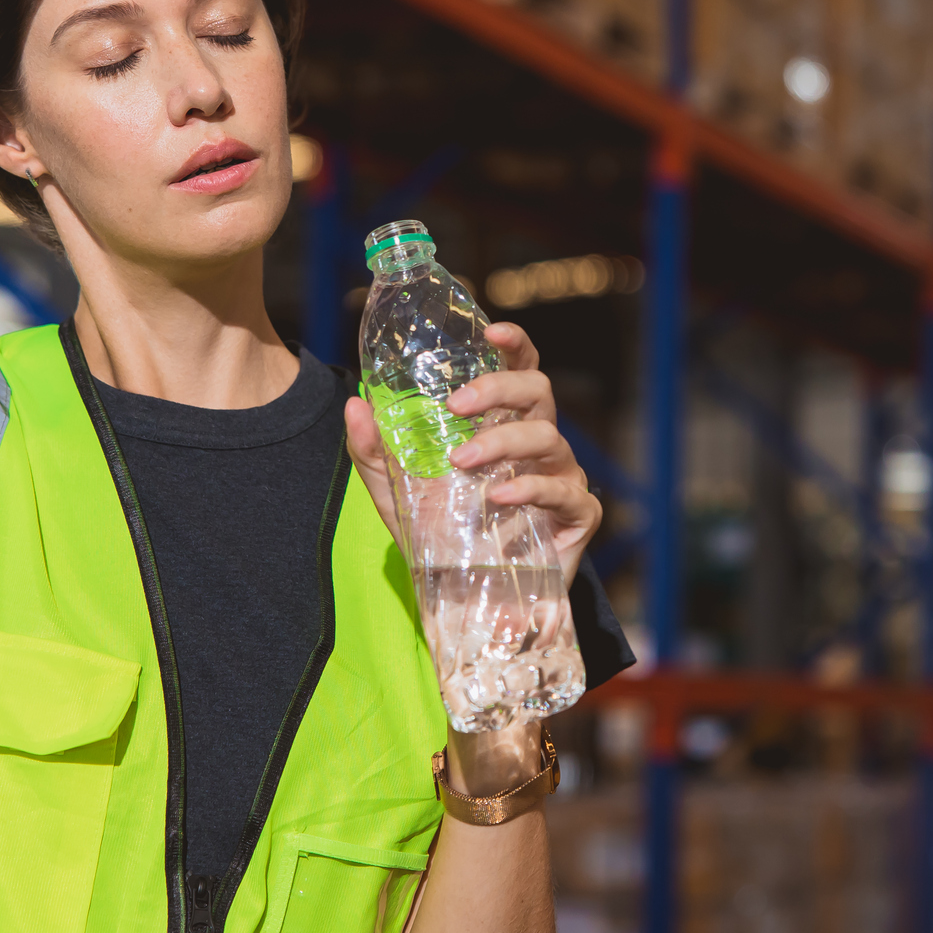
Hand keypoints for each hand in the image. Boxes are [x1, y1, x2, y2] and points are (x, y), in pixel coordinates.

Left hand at [344, 322, 602, 581]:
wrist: (468, 602)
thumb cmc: (440, 536)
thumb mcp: (395, 493)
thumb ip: (374, 450)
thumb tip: (355, 403)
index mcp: (504, 425)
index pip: (520, 368)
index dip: (514, 343)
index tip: (492, 330)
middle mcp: (538, 443)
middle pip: (538, 390)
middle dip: (499, 388)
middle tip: (457, 404)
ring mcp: (562, 477)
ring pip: (549, 437)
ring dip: (503, 441)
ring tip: (463, 461)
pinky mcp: (577, 517)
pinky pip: (566, 492)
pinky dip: (532, 490)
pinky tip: (498, 499)